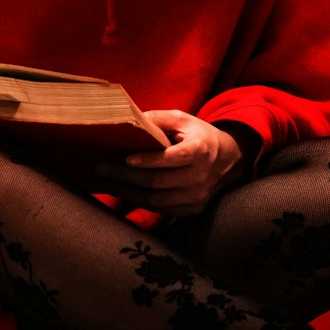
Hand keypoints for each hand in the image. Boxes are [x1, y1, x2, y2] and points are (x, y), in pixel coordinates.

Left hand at [93, 111, 253, 216]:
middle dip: (126, 177)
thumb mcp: (183, 120)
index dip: (149, 160)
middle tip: (101, 168)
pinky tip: (121, 192)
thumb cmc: (199, 135)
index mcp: (200, 150)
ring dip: (127, 193)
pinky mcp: (191, 209)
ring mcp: (196, 197)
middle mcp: (200, 177)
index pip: (173, 158)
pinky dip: (138, 203)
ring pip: (156, 201)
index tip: (126, 158)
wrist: (228, 160)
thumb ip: (158, 118)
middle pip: (158, 182)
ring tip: (106, 182)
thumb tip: (129, 120)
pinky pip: (161, 210)